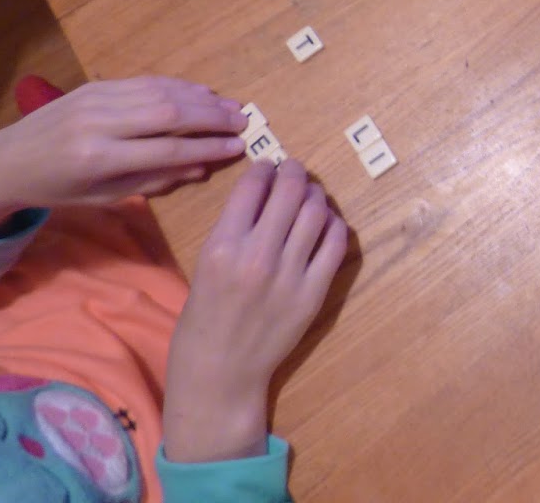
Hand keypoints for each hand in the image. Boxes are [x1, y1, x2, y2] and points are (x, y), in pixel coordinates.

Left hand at [0, 78, 247, 237]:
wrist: (8, 160)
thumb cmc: (58, 189)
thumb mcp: (103, 198)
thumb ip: (153, 181)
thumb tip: (202, 167)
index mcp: (98, 160)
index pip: (166, 149)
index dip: (207, 147)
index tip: (238, 148)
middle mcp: (99, 124)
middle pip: (169, 114)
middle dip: (212, 117)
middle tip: (245, 121)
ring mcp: (97, 99)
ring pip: (160, 92)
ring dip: (201, 98)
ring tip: (231, 106)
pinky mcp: (96, 85)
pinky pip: (145, 82)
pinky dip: (178, 85)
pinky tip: (201, 91)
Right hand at [163, 159, 347, 462]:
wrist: (220, 372)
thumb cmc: (204, 319)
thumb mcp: (204, 264)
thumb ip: (233, 228)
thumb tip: (263, 191)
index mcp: (222, 246)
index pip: (253, 186)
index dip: (264, 169)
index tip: (269, 166)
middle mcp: (258, 255)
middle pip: (290, 191)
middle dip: (294, 172)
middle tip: (294, 170)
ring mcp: (290, 275)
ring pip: (316, 212)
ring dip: (315, 195)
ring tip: (310, 194)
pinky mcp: (313, 293)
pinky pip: (335, 244)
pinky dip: (333, 225)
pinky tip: (326, 222)